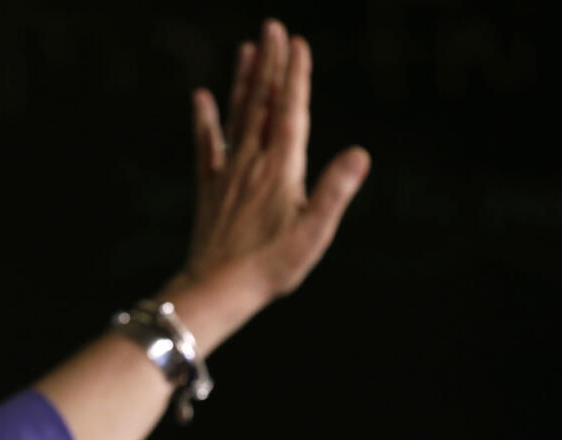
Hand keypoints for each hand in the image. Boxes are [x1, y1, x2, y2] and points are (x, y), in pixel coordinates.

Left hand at [183, 20, 369, 303]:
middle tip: (272, 27)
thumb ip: (335, 191)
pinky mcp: (211, 189)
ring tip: (247, 48)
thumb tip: (359, 153)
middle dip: (270, 64)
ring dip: (244, 81)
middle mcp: (253, 163)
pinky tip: (201, 96)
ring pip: (237, 117)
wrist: (217, 289)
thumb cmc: (271, 267)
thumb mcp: (313, 233)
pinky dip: (205, 120)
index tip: (297, 43)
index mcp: (282, 169)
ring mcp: (229, 174)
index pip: (291, 112)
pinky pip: (207, 146)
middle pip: (262, 104)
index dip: (295, 77)